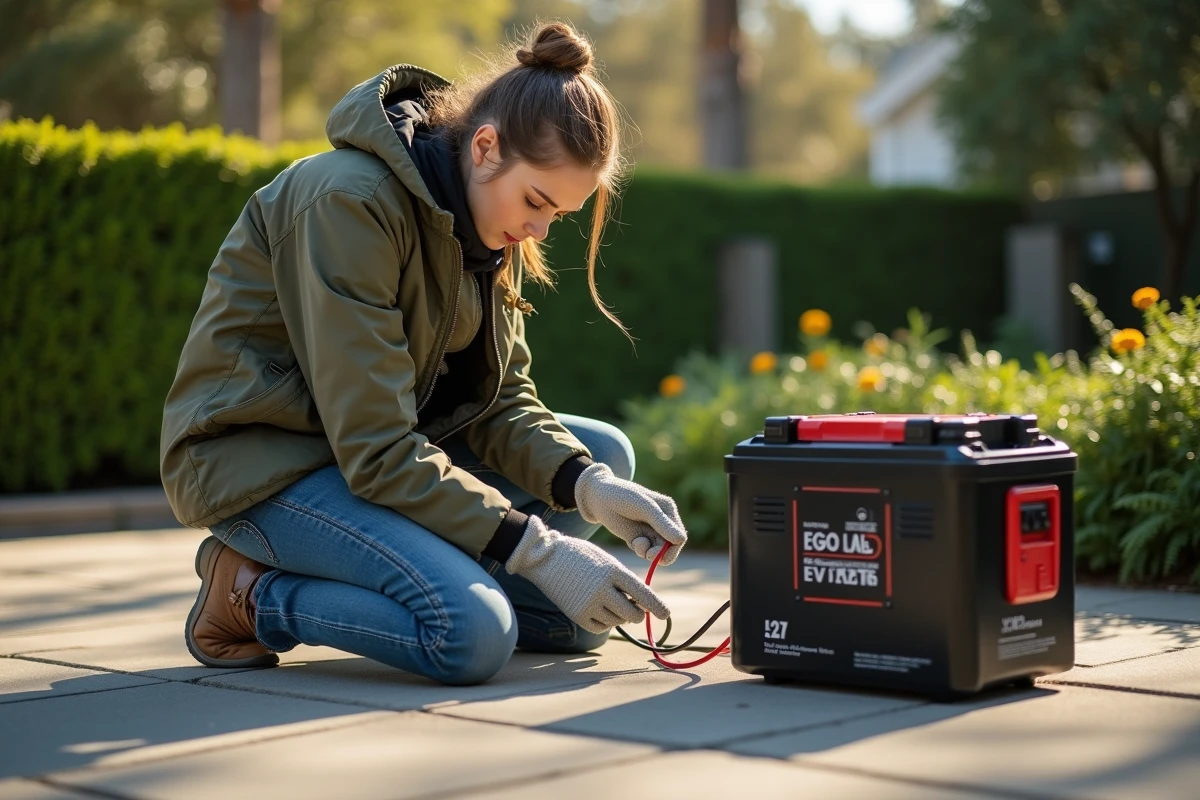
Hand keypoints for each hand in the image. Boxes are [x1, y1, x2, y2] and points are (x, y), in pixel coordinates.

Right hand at [505, 516, 669, 633]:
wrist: (545, 557)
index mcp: (613, 571)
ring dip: (619, 615)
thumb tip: (640, 604)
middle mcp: (603, 590)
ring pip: (617, 621)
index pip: (643, 594)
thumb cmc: (580, 556)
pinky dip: (604, 621)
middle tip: (633, 607)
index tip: (665, 614)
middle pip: (632, 614)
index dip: (657, 606)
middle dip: (637, 613)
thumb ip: (623, 580)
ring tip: (608, 600)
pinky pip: (601, 627)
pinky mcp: (577, 615)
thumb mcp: (606, 560)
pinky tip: (599, 608)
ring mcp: (589, 604)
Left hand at [574, 463, 687, 565]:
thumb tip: (681, 539)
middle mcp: (662, 521)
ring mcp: (649, 530)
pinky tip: (633, 542)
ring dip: (648, 552)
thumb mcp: (644, 508)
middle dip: (660, 554)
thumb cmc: (622, 496)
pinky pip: (645, 551)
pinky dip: (640, 550)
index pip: (679, 537)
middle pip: (670, 547)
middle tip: (648, 555)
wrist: (598, 497)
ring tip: (637, 544)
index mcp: (667, 511)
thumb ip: (662, 524)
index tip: (658, 556)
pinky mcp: (638, 537)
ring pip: (657, 551)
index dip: (672, 549)